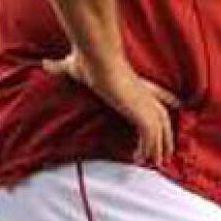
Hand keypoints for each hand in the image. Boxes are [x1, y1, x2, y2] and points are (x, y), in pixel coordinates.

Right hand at [43, 51, 179, 165]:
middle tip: (164, 153)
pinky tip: (140, 159)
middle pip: (164, 120)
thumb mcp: (74, 65)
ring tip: (155, 163)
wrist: (96, 57)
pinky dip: (147, 150)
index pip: (158, 94)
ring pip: (160, 133)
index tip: (176, 105)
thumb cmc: (87, 59)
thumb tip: (44, 65)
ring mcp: (147, 106)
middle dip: (166, 137)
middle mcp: (147, 95)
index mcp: (137, 83)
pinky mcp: (143, 115)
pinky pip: (150, 139)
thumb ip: (62, 68)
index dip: (167, 100)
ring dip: (157, 149)